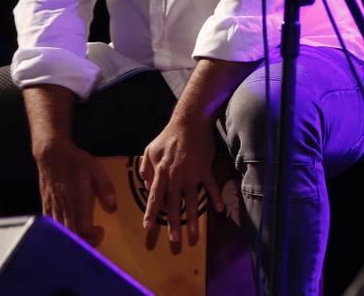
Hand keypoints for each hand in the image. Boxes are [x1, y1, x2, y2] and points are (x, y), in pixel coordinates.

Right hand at [34, 139, 115, 245]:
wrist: (52, 154)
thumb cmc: (76, 162)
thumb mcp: (97, 170)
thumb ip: (106, 188)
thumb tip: (113, 207)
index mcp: (78, 201)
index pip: (83, 229)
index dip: (93, 236)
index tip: (101, 231)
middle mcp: (64, 208)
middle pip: (71, 237)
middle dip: (83, 243)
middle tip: (93, 239)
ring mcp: (53, 209)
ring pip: (60, 234)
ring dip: (72, 240)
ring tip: (83, 237)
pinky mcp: (46, 206)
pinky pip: (51, 227)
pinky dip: (59, 233)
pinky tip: (67, 231)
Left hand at [139, 118, 224, 245]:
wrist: (190, 121)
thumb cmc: (168, 136)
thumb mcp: (149, 150)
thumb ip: (145, 168)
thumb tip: (147, 186)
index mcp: (161, 173)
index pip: (155, 197)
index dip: (151, 213)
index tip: (148, 228)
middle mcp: (176, 177)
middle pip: (174, 205)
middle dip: (173, 224)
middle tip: (174, 241)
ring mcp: (192, 174)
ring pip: (191, 201)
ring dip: (192, 220)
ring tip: (193, 237)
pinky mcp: (205, 169)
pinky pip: (210, 186)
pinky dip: (215, 197)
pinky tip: (219, 209)